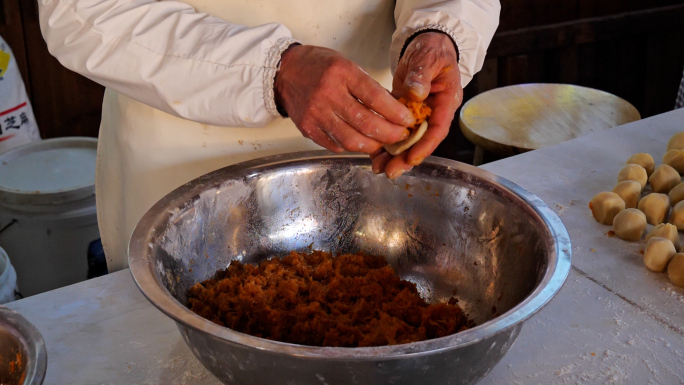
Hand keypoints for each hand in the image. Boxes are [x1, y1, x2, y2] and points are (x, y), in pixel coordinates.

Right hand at [275, 45, 414, 153]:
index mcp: (342, 73)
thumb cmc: (320, 66)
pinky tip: (362, 142)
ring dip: (373, 145)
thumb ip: (368, 87)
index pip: (375, 97)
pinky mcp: (308, 129)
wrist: (285, 72)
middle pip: (366, 123)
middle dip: (390, 134)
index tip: (408, 120)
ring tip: (384, 143)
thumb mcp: (347, 65)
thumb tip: (394, 109)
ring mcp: (316, 114)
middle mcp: (328, 94)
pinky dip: (353, 147)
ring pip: (351, 140)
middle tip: (401, 136)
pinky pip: (336, 145)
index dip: (395, 113)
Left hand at [371, 32, 461, 178]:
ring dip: (393, 155)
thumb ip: (422, 76)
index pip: (438, 129)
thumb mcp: (428, 59)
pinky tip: (373, 154)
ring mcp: (418, 115)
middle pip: (421, 141)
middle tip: (391, 172)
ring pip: (407, 140)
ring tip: (378, 168)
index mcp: (445, 102)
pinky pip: (394, 130)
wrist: (425, 45)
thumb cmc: (432, 50)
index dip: (425, 145)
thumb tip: (417, 93)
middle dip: (406, 158)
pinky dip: (384, 142)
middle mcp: (433, 113)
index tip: (411, 157)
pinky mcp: (403, 113)